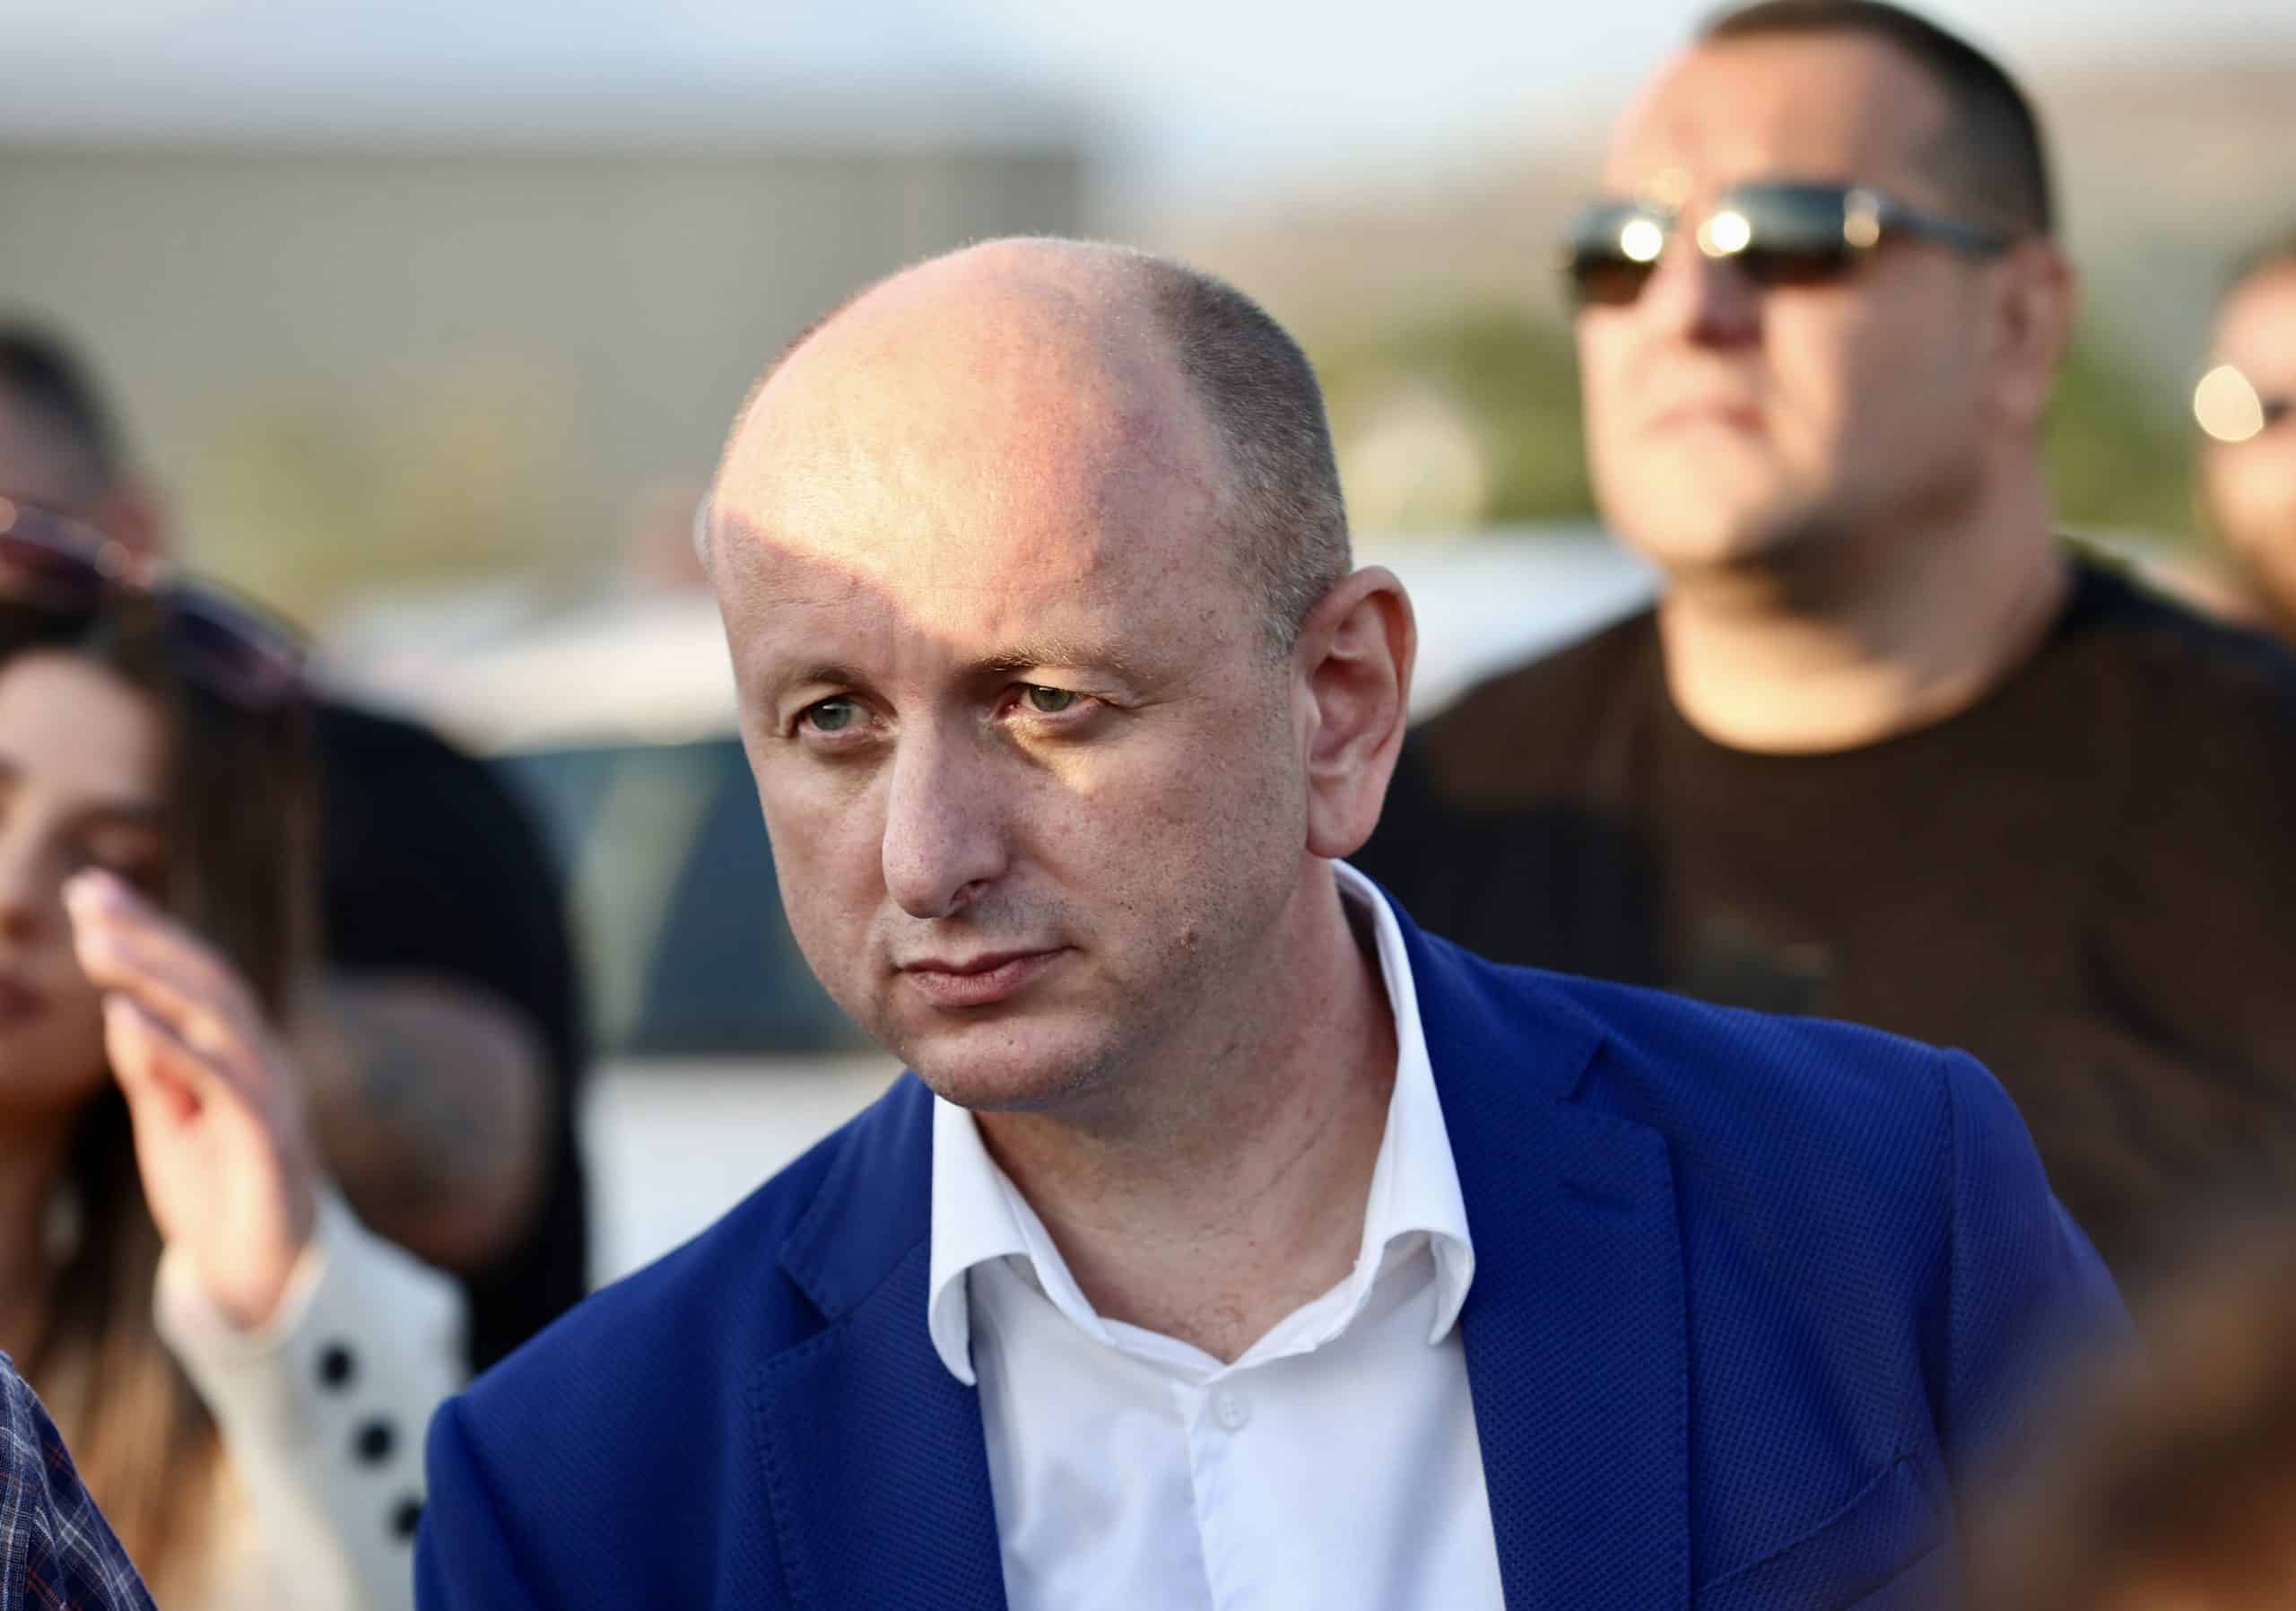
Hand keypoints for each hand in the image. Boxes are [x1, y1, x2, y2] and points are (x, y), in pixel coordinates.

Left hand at [65, 870, 318, 1331]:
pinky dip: (175, 1048)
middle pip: (208, 981)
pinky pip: (223, 1084)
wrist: (264, 1279)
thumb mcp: (168, 1122)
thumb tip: (123, 1010)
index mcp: (238, 1052)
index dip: (146, 930)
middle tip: (85, 896)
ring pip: (218, 1019)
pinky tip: (127, 1019)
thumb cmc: (217, 1194)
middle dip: (147, 935)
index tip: (90, 889)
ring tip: (96, 945)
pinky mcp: (269, 1142)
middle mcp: (263, 1061)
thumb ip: (152, 1067)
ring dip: (155, 977)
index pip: (193, 976)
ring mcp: (270, 1097)